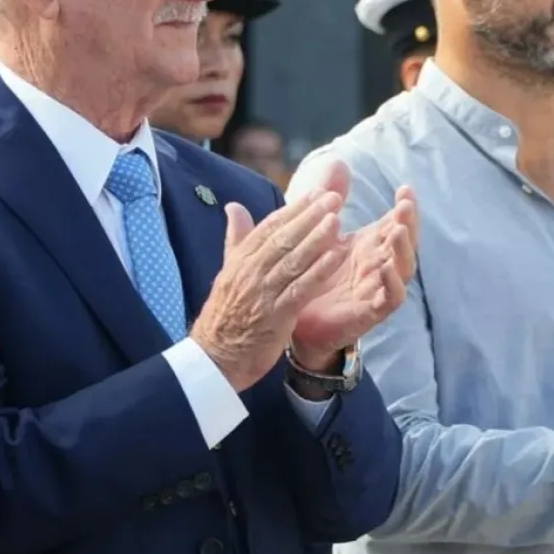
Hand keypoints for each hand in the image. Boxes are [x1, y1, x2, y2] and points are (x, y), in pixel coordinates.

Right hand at [191, 189, 347, 391]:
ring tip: (337, 219)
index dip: (294, 209)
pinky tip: (337, 255)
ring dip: (317, 238)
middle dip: (310, 216)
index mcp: (240, 261)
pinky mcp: (275, 316)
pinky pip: (301, 289)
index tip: (317, 193)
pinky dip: (319, 271)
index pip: (269, 227)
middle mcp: (250, 273)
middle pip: (283, 238)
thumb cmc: (225, 315)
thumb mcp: (228, 273)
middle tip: (333, 198)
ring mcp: (262, 294)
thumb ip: (236, 239)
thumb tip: (233, 206)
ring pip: (293, 260)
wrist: (215, 359)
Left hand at [291, 163, 418, 367]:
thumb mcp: (320, 234)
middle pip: (405, 242)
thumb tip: (338, 163)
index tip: (405, 188)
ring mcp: (378, 288)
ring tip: (398, 231)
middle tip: (405, 205)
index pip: (396, 222)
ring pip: (404, 268)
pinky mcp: (371, 311)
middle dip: (409, 223)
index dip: (405, 207)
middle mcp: (379, 264)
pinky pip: (391, 298)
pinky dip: (392, 283)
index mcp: (370, 245)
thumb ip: (328, 202)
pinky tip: (385, 268)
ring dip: (404, 250)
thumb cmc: (312, 275)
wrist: (295, 319)